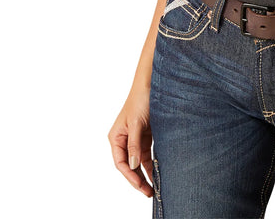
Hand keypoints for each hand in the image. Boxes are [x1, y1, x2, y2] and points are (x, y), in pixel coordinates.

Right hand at [108, 83, 154, 197]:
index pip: (121, 163)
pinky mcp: (146, 134)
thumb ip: (134, 144)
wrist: (153, 83)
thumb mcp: (136, 123)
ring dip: (147, 172)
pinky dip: (153, 162)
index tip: (141, 185)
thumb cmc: (140, 99)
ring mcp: (135, 137)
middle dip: (138, 179)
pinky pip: (148, 153)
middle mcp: (124, 139)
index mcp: (116, 137)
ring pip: (139, 161)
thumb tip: (133, 165)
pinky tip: (158, 171)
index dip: (130, 176)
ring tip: (156, 186)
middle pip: (130, 165)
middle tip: (149, 192)